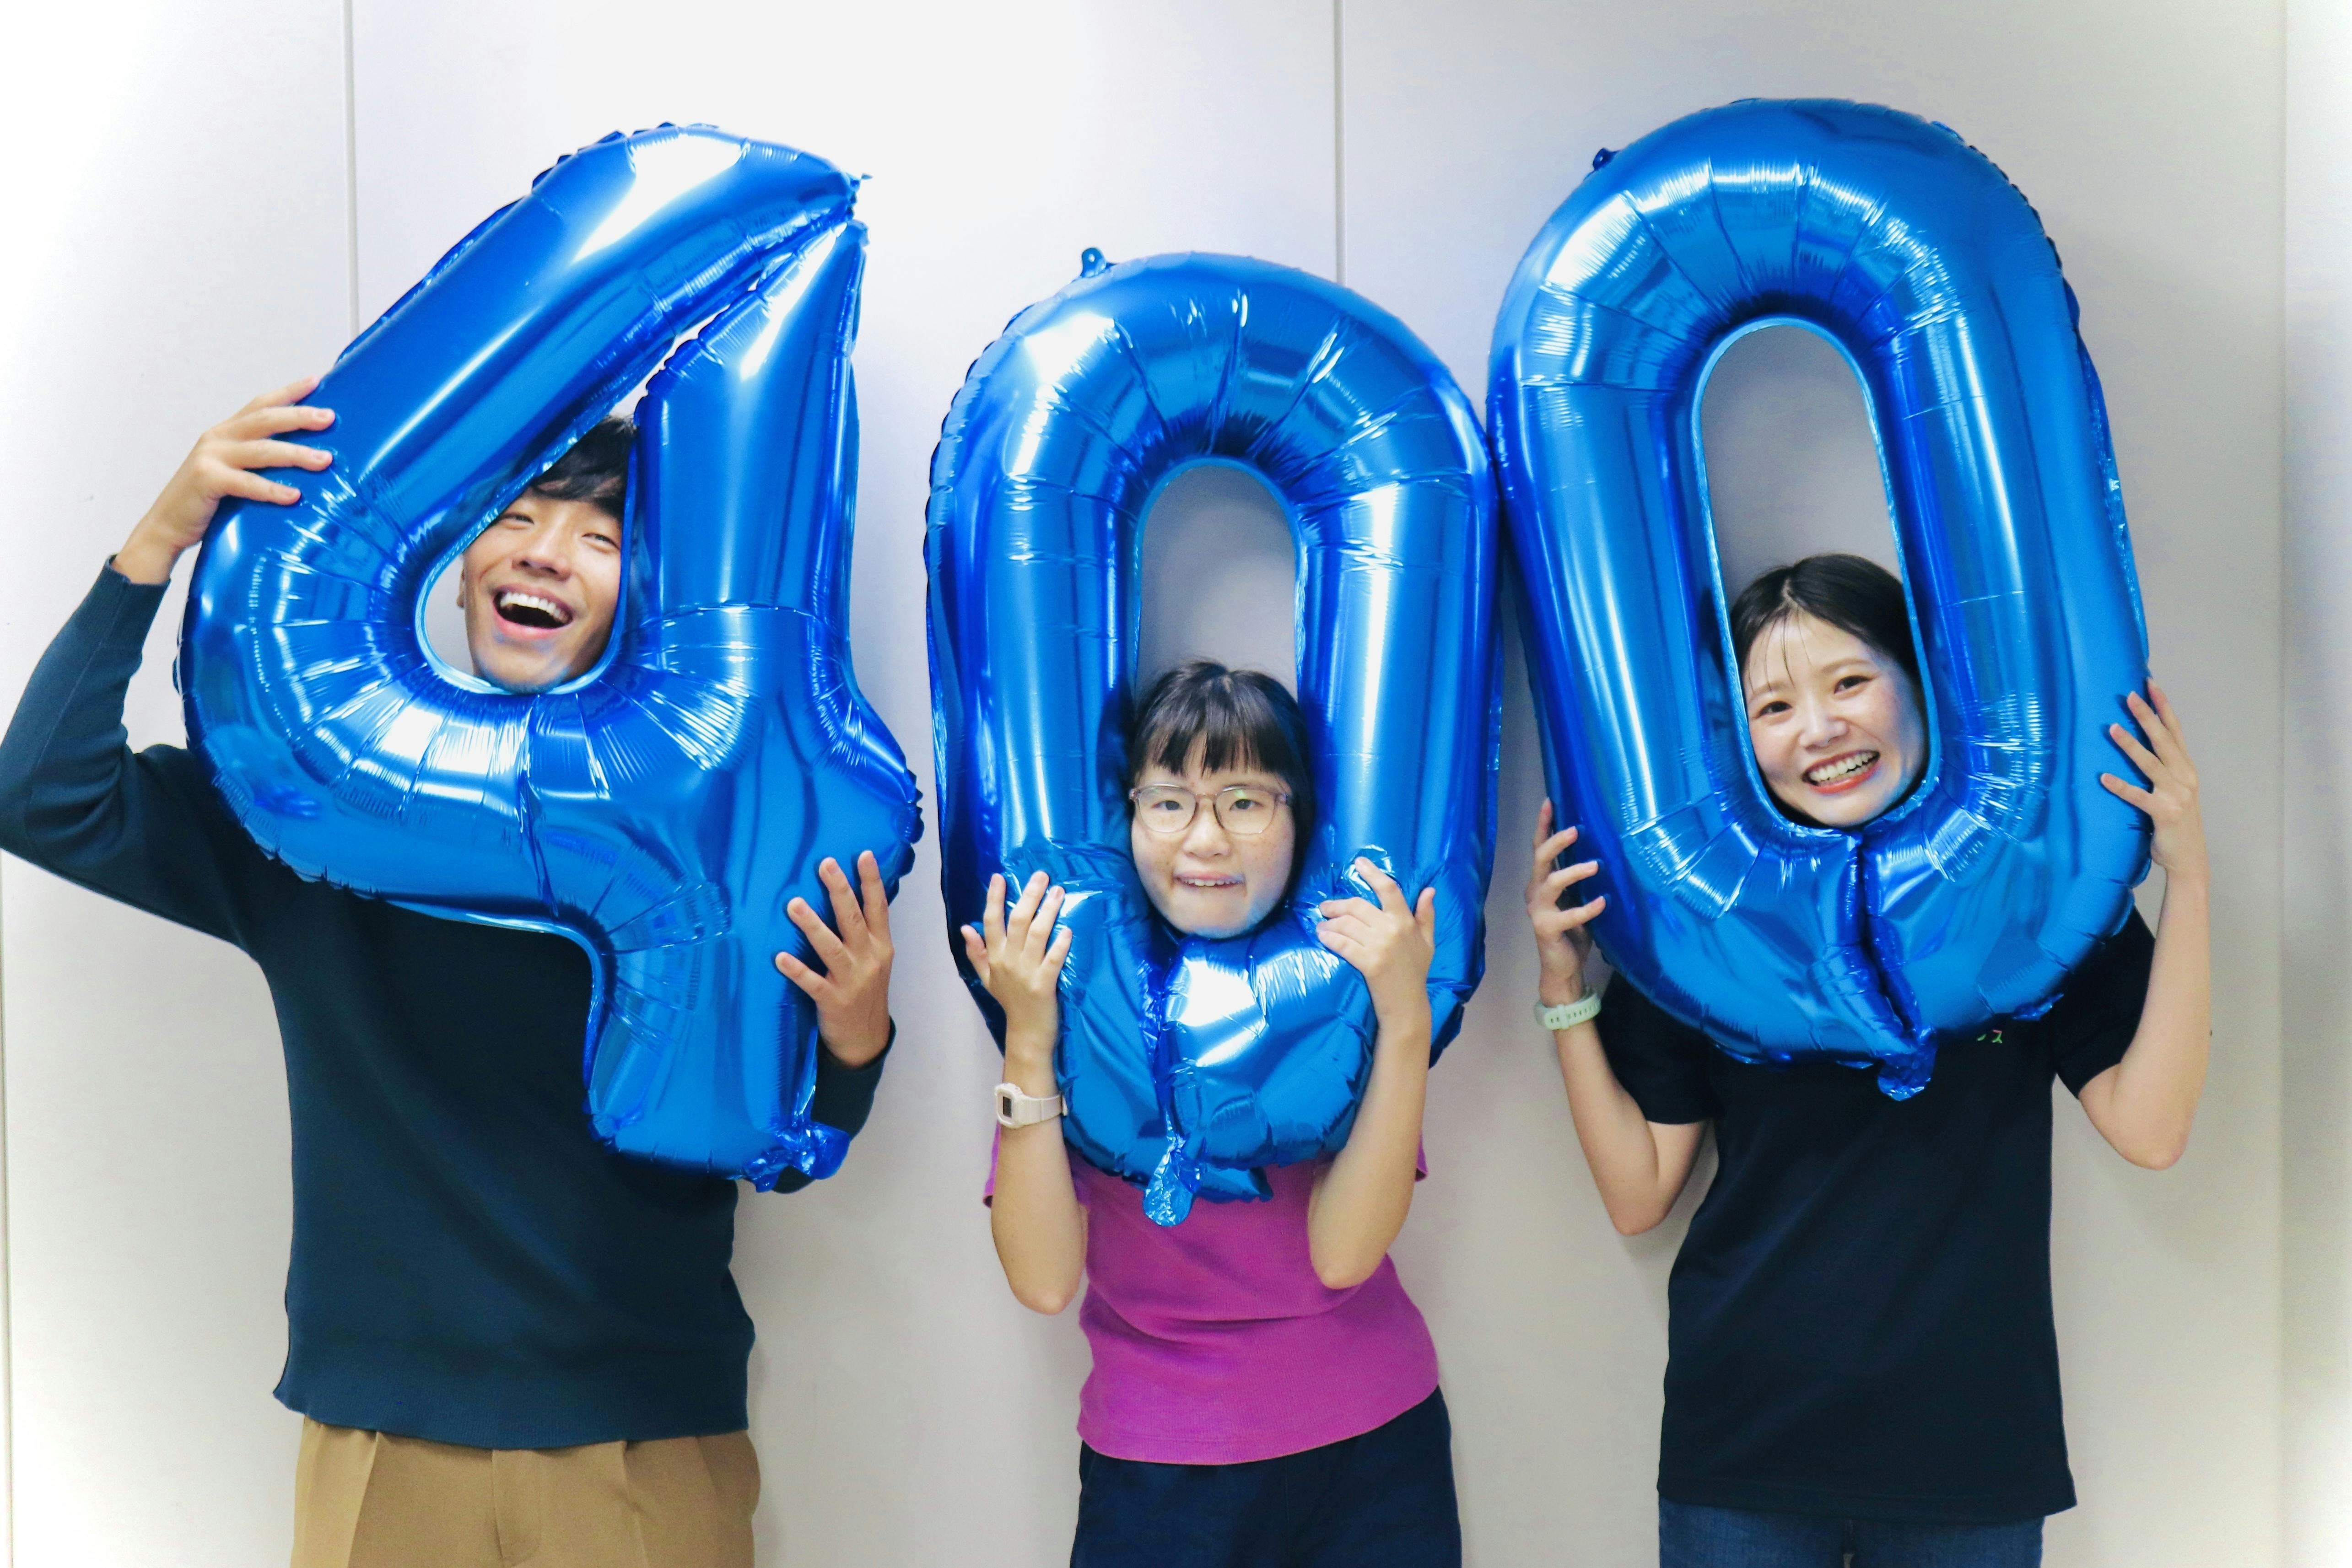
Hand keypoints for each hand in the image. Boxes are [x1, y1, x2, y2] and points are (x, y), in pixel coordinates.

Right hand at [116, 377, 335, 584]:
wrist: (167, 524)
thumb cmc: (209, 501)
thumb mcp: (235, 472)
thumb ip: (259, 462)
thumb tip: (306, 461)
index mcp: (226, 432)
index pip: (260, 405)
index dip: (288, 392)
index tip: (317, 380)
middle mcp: (218, 437)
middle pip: (265, 420)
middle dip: (299, 417)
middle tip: (330, 417)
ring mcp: (210, 457)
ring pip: (261, 450)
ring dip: (296, 454)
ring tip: (326, 460)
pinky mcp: (206, 479)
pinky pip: (246, 483)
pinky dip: (272, 489)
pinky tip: (295, 495)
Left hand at [773, 851, 895, 1067]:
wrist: (866, 1039)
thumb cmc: (865, 992)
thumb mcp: (875, 961)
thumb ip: (865, 934)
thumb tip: (848, 897)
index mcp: (881, 947)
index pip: (879, 908)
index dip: (872, 881)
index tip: (864, 855)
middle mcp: (869, 959)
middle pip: (854, 920)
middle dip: (840, 891)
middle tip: (825, 864)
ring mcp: (852, 981)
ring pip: (832, 947)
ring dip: (813, 925)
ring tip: (794, 905)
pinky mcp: (833, 1000)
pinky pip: (813, 983)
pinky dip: (797, 970)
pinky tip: (780, 958)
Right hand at [961, 871, 1071, 1057]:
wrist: (1026, 1033)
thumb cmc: (1010, 1002)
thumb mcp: (987, 978)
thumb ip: (977, 952)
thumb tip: (965, 927)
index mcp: (994, 957)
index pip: (991, 922)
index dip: (994, 898)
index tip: (999, 876)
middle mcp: (1008, 961)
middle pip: (1017, 921)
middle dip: (1029, 895)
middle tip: (1042, 875)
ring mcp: (1026, 973)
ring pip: (1037, 934)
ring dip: (1048, 911)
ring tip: (1058, 892)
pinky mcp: (1044, 985)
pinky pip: (1053, 959)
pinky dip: (1060, 944)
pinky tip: (1068, 929)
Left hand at [1316, 859, 1436, 1025]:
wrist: (1408, 1004)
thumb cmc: (1416, 972)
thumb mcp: (1428, 942)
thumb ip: (1426, 915)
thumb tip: (1430, 890)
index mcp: (1406, 921)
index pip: (1389, 889)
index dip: (1372, 873)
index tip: (1358, 862)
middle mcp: (1392, 929)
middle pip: (1358, 906)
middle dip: (1337, 904)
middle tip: (1325, 907)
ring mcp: (1379, 946)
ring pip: (1346, 924)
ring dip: (1330, 923)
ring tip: (1322, 925)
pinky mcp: (1367, 962)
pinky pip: (1342, 944)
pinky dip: (1329, 938)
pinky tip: (1322, 936)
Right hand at [1526, 799, 1605, 1005]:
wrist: (1564, 968)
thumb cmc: (1574, 931)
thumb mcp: (1578, 899)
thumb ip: (1582, 881)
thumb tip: (1604, 851)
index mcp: (1541, 882)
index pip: (1539, 848)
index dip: (1543, 825)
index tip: (1550, 802)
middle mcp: (1535, 892)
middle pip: (1540, 859)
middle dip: (1556, 841)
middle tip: (1576, 830)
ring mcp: (1538, 910)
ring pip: (1551, 882)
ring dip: (1573, 871)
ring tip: (1596, 865)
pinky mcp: (1546, 929)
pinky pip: (1568, 915)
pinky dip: (1587, 908)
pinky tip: (1603, 902)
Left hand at [2101, 682, 2206, 885]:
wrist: (2189, 859)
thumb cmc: (2176, 824)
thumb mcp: (2174, 791)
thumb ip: (2162, 770)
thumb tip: (2140, 746)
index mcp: (2187, 769)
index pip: (2175, 731)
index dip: (2164, 707)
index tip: (2151, 685)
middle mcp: (2185, 778)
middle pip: (2164, 740)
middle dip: (2148, 716)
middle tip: (2130, 695)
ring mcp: (2177, 795)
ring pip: (2151, 764)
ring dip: (2131, 745)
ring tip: (2112, 728)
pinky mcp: (2164, 813)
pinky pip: (2138, 797)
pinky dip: (2121, 787)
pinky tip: (2103, 778)